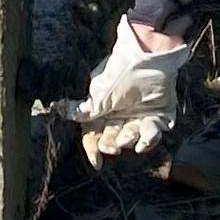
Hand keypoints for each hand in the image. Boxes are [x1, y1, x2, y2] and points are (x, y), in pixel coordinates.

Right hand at [76, 19, 190, 163]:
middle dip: (112, 144)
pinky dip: (150, 138)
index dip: (94, 148)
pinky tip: (145, 138)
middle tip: (113, 146)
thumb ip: (83, 110)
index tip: (96, 161)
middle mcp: (122, 113)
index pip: (96, 133)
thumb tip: (58, 108)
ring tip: (130, 133)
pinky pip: (155, 133)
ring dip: (130, 139)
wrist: (147, 58)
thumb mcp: (98, 94)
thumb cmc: (119, 74)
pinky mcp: (161, 114)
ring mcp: (142, 114)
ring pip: (134, 138)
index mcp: (105, 108)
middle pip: (115, 138)